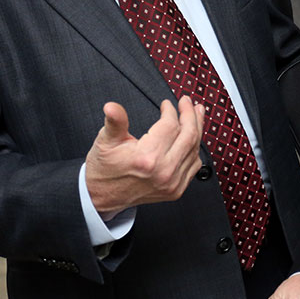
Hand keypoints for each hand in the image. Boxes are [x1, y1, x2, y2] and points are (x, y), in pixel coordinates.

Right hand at [85, 97, 203, 216]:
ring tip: (196, 114)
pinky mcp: (176, 190)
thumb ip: (114, 121)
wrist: (102, 197)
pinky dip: (195, 148)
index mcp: (147, 158)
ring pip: (194, 149)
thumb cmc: (104, 168)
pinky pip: (194, 165)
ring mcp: (172, 183)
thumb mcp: (105, 141)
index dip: (170, 110)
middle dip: (191, 115)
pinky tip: (193, 137)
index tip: (166, 104)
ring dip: (197, 129)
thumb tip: (111, 107)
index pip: (170, 126)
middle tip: (188, 102)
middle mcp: (163, 172)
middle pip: (188, 135)